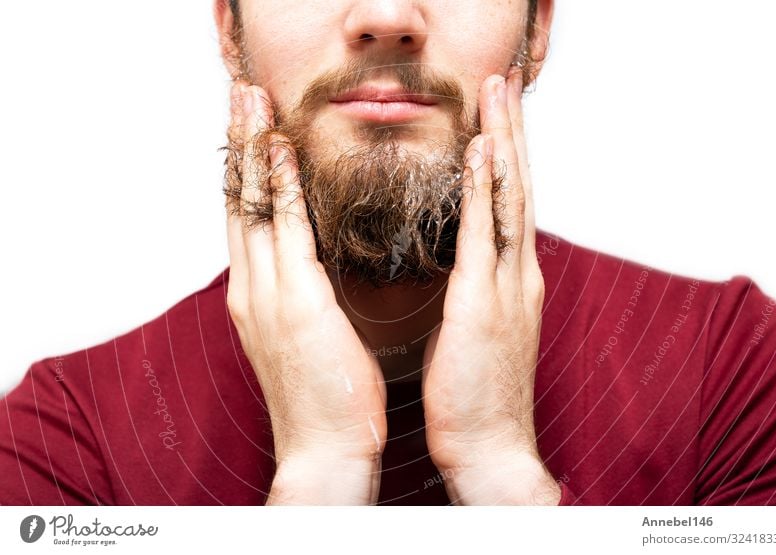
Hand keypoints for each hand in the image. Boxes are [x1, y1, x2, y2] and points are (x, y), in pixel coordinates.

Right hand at [225, 81, 386, 504]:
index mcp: (256, 300)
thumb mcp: (305, 339)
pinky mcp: (295, 303)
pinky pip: (286, 231)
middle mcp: (251, 291)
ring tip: (252, 102)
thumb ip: (301, 299)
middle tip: (241, 96)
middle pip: (238, 203)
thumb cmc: (324, 399)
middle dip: (239, 146)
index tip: (251, 131)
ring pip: (253, 207)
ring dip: (252, 150)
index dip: (246, 172)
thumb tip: (311, 271)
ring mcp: (267, 295)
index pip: (245, 223)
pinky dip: (282, 187)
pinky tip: (281, 150)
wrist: (326, 451)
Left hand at [421, 70, 559, 504]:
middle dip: (511, 132)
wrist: (489, 448)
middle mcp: (518, 275)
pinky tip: (481, 152)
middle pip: (517, 188)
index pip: (509, 204)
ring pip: (508, 199)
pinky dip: (483, 190)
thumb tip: (461, 265)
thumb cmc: (475, 394)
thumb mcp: (476, 330)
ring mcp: (506, 287)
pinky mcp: (483, 304)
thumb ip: (474, 290)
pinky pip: (484, 236)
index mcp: (512, 281)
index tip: (496, 116)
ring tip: (499, 95)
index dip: (505, 156)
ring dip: (503, 142)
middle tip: (505, 82)